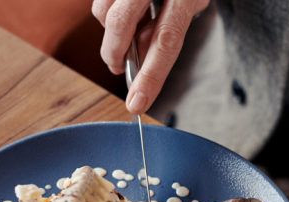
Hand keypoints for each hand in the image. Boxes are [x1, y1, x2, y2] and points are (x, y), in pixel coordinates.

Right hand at [92, 0, 208, 114]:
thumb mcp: (188, 1)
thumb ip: (166, 28)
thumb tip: (140, 56)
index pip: (166, 41)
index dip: (151, 76)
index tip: (137, 103)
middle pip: (120, 23)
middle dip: (114, 52)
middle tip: (117, 66)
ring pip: (102, 9)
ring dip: (110, 27)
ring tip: (131, 24)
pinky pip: (99, 0)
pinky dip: (108, 9)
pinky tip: (127, 7)